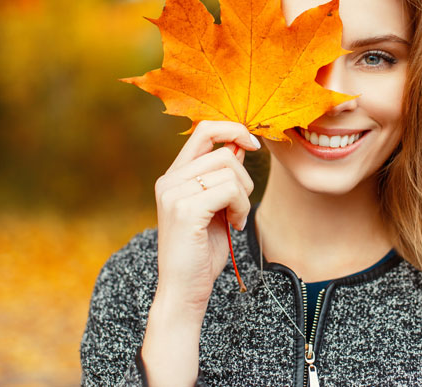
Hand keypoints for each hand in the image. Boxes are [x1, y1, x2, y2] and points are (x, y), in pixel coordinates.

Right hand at [142, 121, 259, 385]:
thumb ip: (222, 176)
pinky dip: (240, 206)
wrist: (183, 290)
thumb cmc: (201, 252)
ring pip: (228, 169)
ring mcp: (174, 193)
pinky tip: (234, 224)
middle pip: (222, 150)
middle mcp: (169, 180)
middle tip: (240, 204)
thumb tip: (240, 146)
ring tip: (235, 217)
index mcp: (173, 176)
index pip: (203, 130)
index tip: (253, 144)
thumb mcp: (215, 206)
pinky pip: (228, 190)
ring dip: (243, 195)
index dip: (232, 130)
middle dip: (245, 176)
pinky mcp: (185, 210)